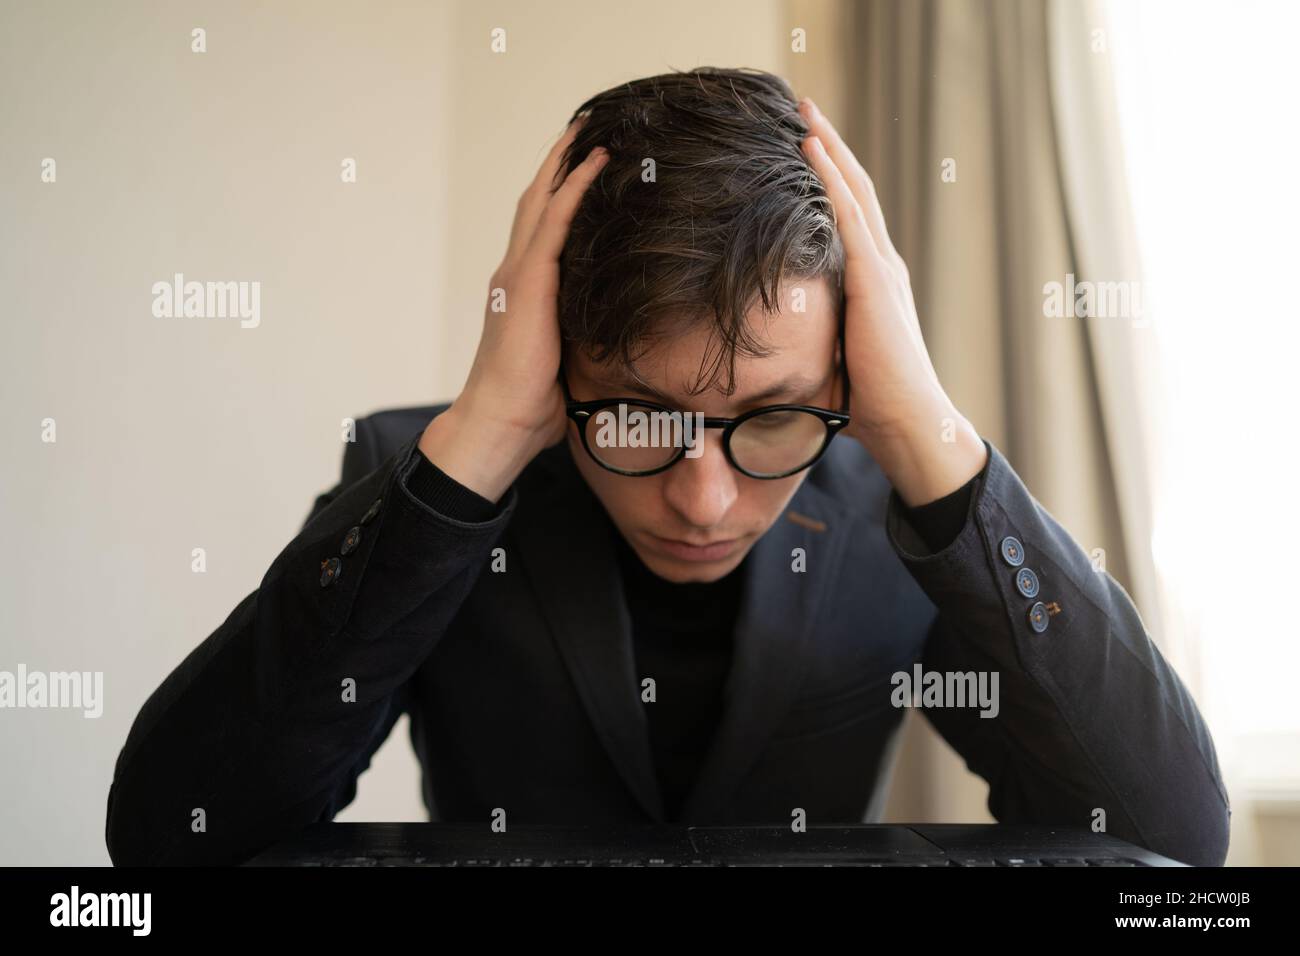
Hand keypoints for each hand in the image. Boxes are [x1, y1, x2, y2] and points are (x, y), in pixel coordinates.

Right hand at [420, 119, 608, 500]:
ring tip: (593, 130)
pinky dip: (575, 189)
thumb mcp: (563, 361)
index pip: (540, 227)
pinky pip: (555, 222)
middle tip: (586, 127)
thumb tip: (614, 342)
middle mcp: (515, 272)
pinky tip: (596, 165)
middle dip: (560, 162)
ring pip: (543, 200)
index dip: (557, 192)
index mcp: (521, 290)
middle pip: (537, 200)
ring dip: (568, 161)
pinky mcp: (528, 281)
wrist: (499, 423)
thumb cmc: (530, 406)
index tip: (581, 164)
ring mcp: (518, 273)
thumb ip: (579, 337)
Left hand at [798, 97, 987, 505]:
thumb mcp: (828, 362)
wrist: (909, 426)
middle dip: (829, 148)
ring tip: (805, 113)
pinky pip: (850, 218)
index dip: (829, 178)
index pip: (849, 217)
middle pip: (854, 190)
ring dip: (828, 150)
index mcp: (873, 283)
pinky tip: (812, 152)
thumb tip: (763, 351)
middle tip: (803, 108)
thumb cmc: (870, 407)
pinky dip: (830, 181)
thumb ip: (806, 342)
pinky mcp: (876, 281)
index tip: (805, 146)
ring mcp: (882, 270)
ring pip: (853, 193)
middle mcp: (882, 267)